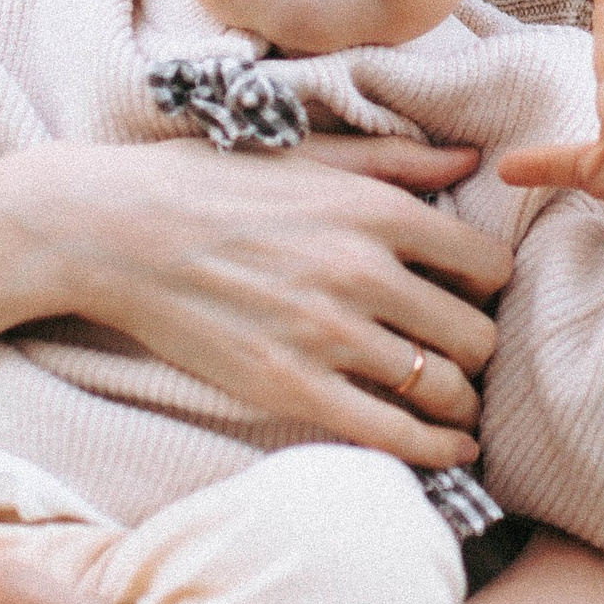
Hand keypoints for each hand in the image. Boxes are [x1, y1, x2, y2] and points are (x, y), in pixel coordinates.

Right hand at [0, 133, 513, 467]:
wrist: (114, 231)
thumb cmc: (209, 184)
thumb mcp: (309, 154)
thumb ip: (396, 160)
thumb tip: (471, 161)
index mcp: (374, 210)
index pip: (486, 266)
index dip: (488, 288)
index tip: (470, 297)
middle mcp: (362, 272)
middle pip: (474, 334)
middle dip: (478, 349)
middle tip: (462, 355)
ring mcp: (327, 334)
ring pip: (442, 388)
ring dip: (460, 402)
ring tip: (455, 404)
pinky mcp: (289, 388)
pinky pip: (392, 433)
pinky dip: (435, 449)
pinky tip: (451, 450)